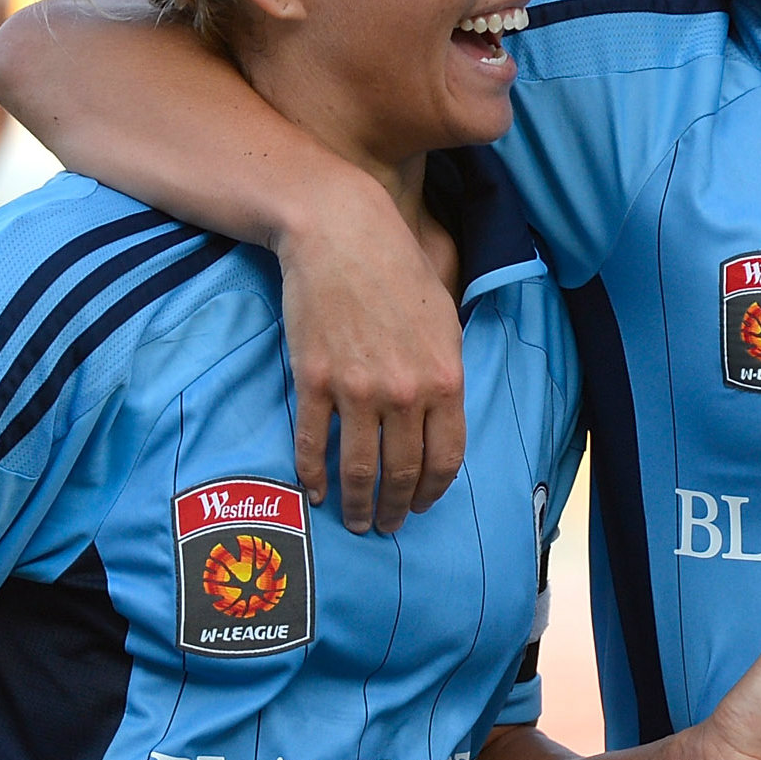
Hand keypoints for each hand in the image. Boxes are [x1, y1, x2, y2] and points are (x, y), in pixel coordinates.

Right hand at [275, 183, 465, 533]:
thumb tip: (444, 412)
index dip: (433, 491)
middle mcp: (404, 392)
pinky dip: (314, 476)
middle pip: (403, 472)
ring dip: (359, 505)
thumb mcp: (445, 316)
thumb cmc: (397, 268)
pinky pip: (314, 443)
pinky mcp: (314, 380)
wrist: (340, 232)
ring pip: (359, 469)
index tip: (423, 505)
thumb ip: (446, 369)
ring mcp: (356, 389)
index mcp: (444, 379)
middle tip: (388, 526)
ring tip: (357, 522)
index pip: (446, 458)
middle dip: (397, 509)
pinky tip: (316, 493)